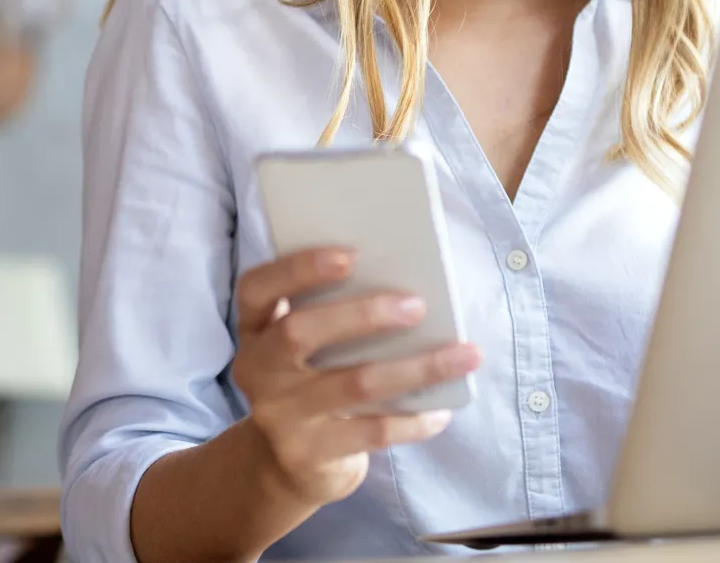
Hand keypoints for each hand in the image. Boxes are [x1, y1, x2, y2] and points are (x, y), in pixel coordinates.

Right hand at [229, 247, 481, 507]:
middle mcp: (257, 370)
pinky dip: (414, 419)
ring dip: (415, 367)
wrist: (287, 465)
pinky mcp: (307, 454)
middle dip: (363, 315)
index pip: (257, 289)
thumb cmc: (311, 383)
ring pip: (353, 384)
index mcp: (255, 329)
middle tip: (417, 306)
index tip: (351, 254)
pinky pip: (372, 432)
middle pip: (299, 332)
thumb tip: (407, 288)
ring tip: (464, 354)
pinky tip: (442, 409)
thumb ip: (331, 318)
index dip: (298, 268)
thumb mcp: (304, 350)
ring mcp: (278, 415)